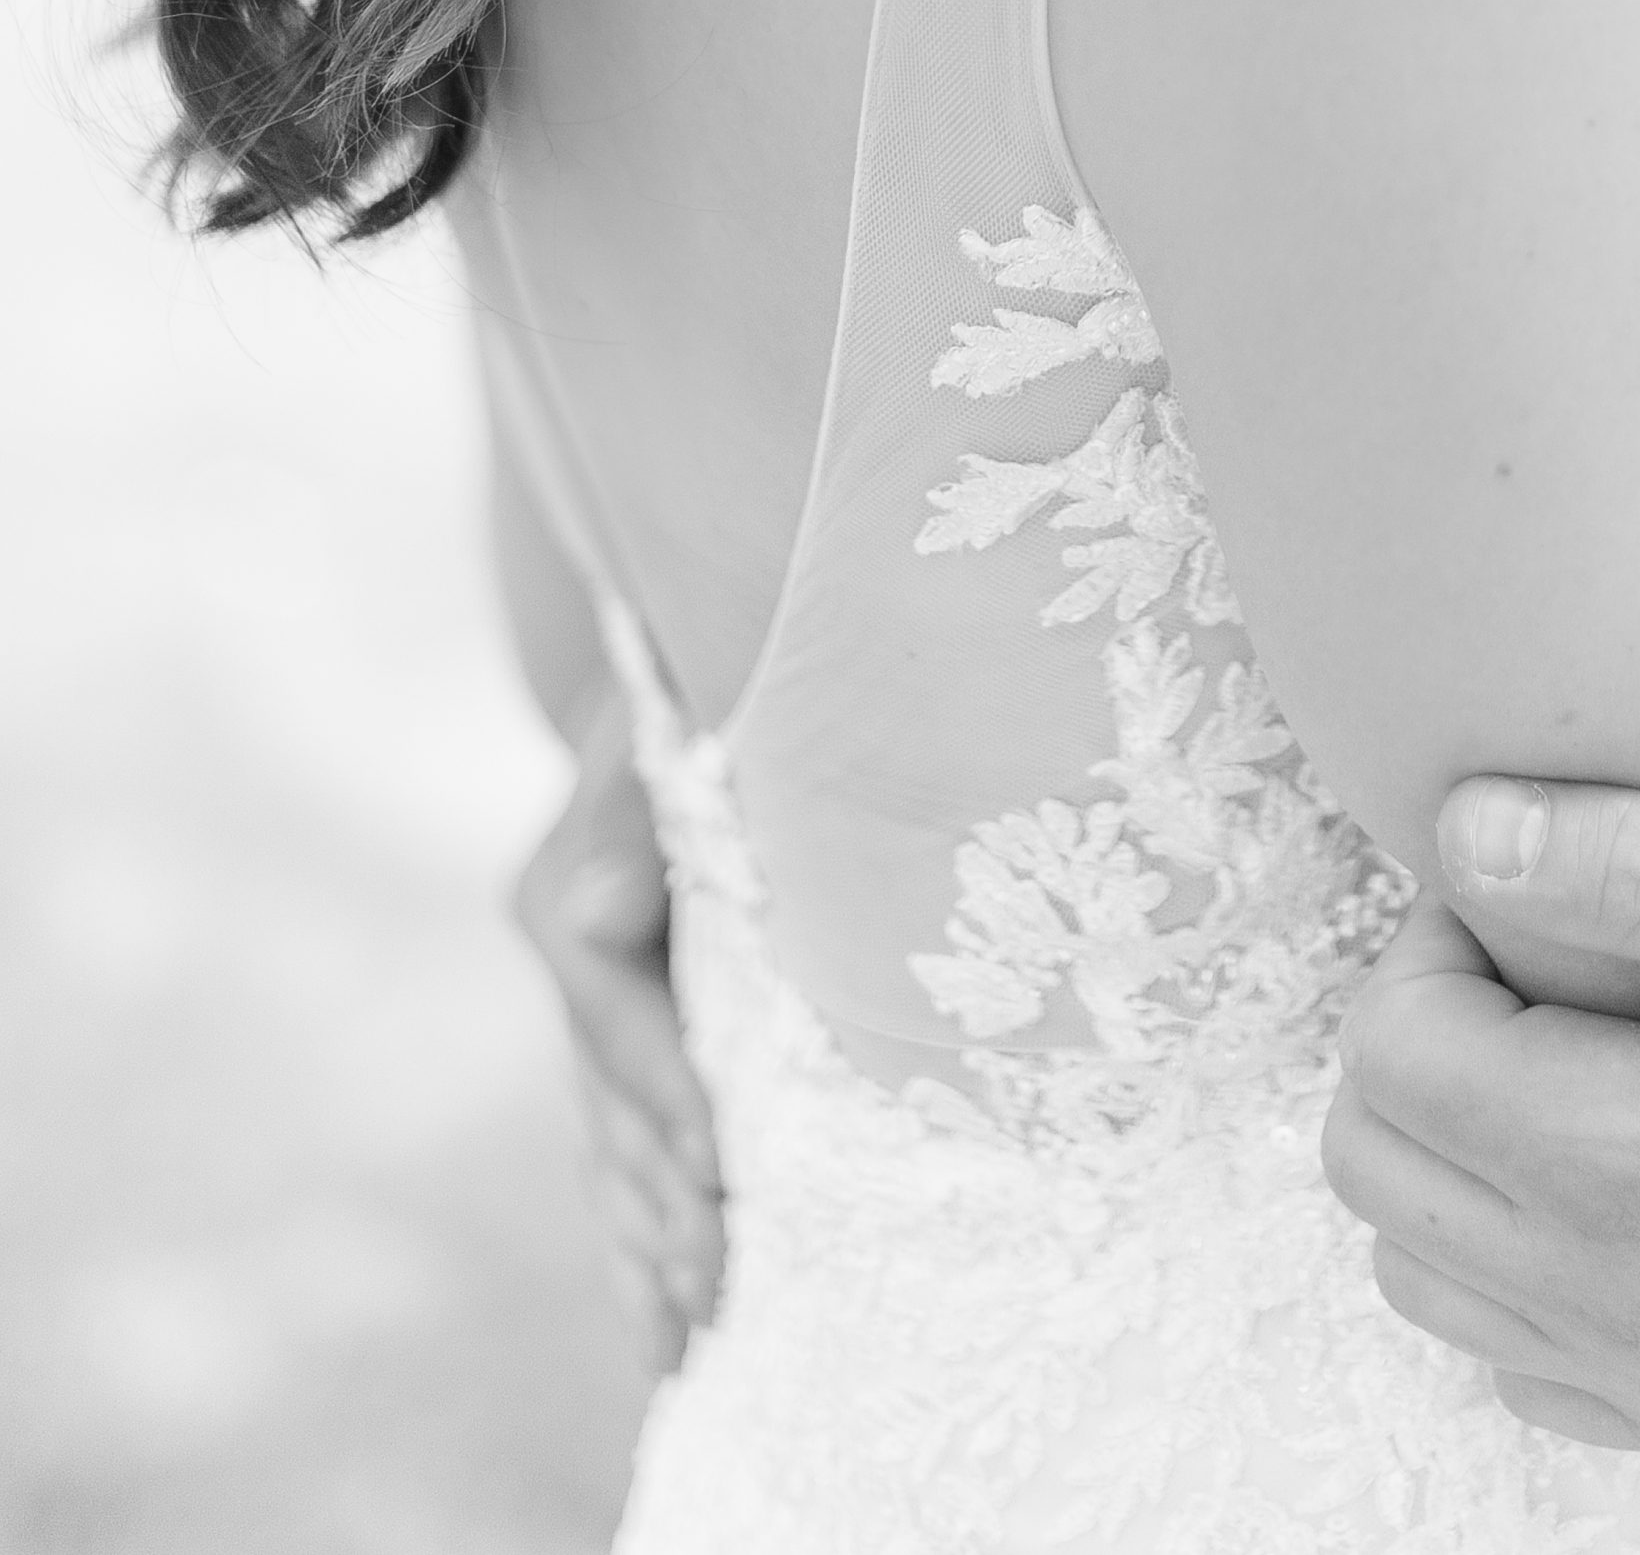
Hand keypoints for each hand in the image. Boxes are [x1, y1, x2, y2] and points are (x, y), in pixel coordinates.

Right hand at [514, 691, 723, 1369]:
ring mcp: (579, 1004)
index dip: (672, 1101)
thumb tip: (599, 914)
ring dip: (651, 1247)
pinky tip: (663, 1317)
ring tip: (694, 1342)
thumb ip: (632, 814)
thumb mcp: (661, 712)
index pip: (621, 1023)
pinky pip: (615, 1149)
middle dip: (669, 1209)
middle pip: (613, 1109)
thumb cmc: (700, 668)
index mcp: (565, 891)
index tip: (719, 1181)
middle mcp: (563, 955)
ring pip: (608, 1148)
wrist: (673, 651)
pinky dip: (639, 1232)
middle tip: (724, 1298)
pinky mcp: (610, 1031)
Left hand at [1323, 780, 1639, 1460]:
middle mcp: (1620, 1313)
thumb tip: (1464, 833)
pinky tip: (1625, 1175)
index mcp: (1626, 1170)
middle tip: (1548, 963)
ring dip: (1456, 1158)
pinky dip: (1524, 1271)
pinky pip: (1532, 1370)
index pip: (1390, 1053)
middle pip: (1377, 1175)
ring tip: (1578, 1060)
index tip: (1542, 889)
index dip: (1438, 938)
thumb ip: (1630, 862)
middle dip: (1423, 1042)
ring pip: (1432, 1285)